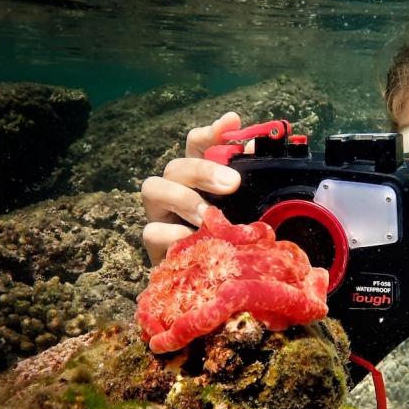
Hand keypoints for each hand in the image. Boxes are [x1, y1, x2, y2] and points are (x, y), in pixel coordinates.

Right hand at [141, 111, 248, 265]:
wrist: (219, 287)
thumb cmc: (236, 244)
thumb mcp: (251, 212)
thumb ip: (255, 183)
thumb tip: (256, 148)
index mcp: (201, 181)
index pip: (197, 145)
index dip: (211, 132)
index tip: (231, 122)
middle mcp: (176, 192)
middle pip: (177, 164)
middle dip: (203, 169)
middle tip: (232, 183)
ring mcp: (161, 217)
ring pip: (153, 187)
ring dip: (184, 198)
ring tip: (208, 216)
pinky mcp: (153, 246)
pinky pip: (151, 231)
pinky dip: (172, 233)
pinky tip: (192, 239)